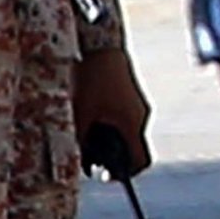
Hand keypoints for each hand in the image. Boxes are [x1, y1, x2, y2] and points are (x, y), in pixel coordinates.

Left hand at [72, 47, 152, 177]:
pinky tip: (90, 116)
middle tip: (88, 155)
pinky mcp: (131, 96)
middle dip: (111, 156)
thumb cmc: (90, 79)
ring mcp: (138, 105)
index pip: (140, 161)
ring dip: (109, 139)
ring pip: (127, 133)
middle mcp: (140, 117)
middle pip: (132, 148)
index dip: (124, 174)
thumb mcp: (80, 114)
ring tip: (85, 132)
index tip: (105, 174)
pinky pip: (124, 119)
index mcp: (130, 124)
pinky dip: (110, 125)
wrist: (100, 44)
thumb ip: (81, 140)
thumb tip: (81, 161)